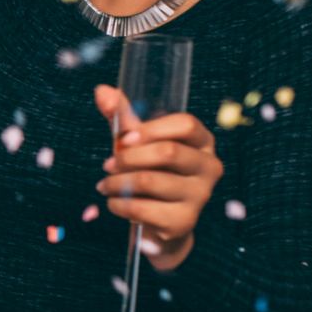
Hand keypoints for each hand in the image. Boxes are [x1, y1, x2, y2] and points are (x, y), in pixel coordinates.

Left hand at [93, 84, 222, 270]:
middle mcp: (209, 167)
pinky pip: (142, 209)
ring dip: (117, 182)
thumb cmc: (150, 171)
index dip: (151, 129)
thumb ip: (122, 117)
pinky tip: (114, 202)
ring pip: (150, 181)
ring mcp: (201, 196)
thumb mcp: (138, 142)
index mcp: (202, 141)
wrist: (160, 221)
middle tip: (107, 165)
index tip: (123, 139)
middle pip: (168, 152)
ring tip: (105, 185)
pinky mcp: (184, 221)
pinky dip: (118, 204)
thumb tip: (101, 90)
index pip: (185, 124)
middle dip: (128, 157)